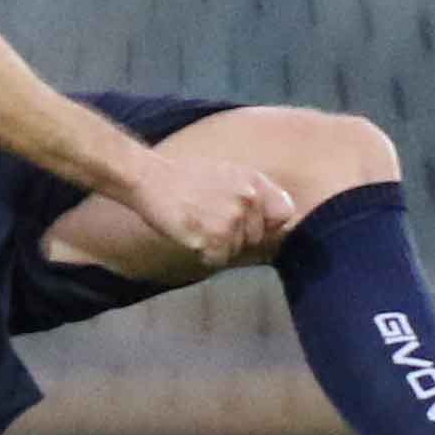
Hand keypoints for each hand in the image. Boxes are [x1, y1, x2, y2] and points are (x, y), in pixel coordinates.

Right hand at [128, 154, 294, 269]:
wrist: (150, 178)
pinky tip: (191, 233)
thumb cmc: (184, 178)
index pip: (284, 213)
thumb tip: (279, 217)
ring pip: (236, 250)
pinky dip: (203, 254)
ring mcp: (232, 219)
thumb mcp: (227, 174)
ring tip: (197, 222)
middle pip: (257, 238)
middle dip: (236, 236)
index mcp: (254, 181)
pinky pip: (218, 259)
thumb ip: (252, 194)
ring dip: (217, 245)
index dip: (270, 224)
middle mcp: (248, 200)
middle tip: (208, 219)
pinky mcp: (215, 238)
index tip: (253, 224)